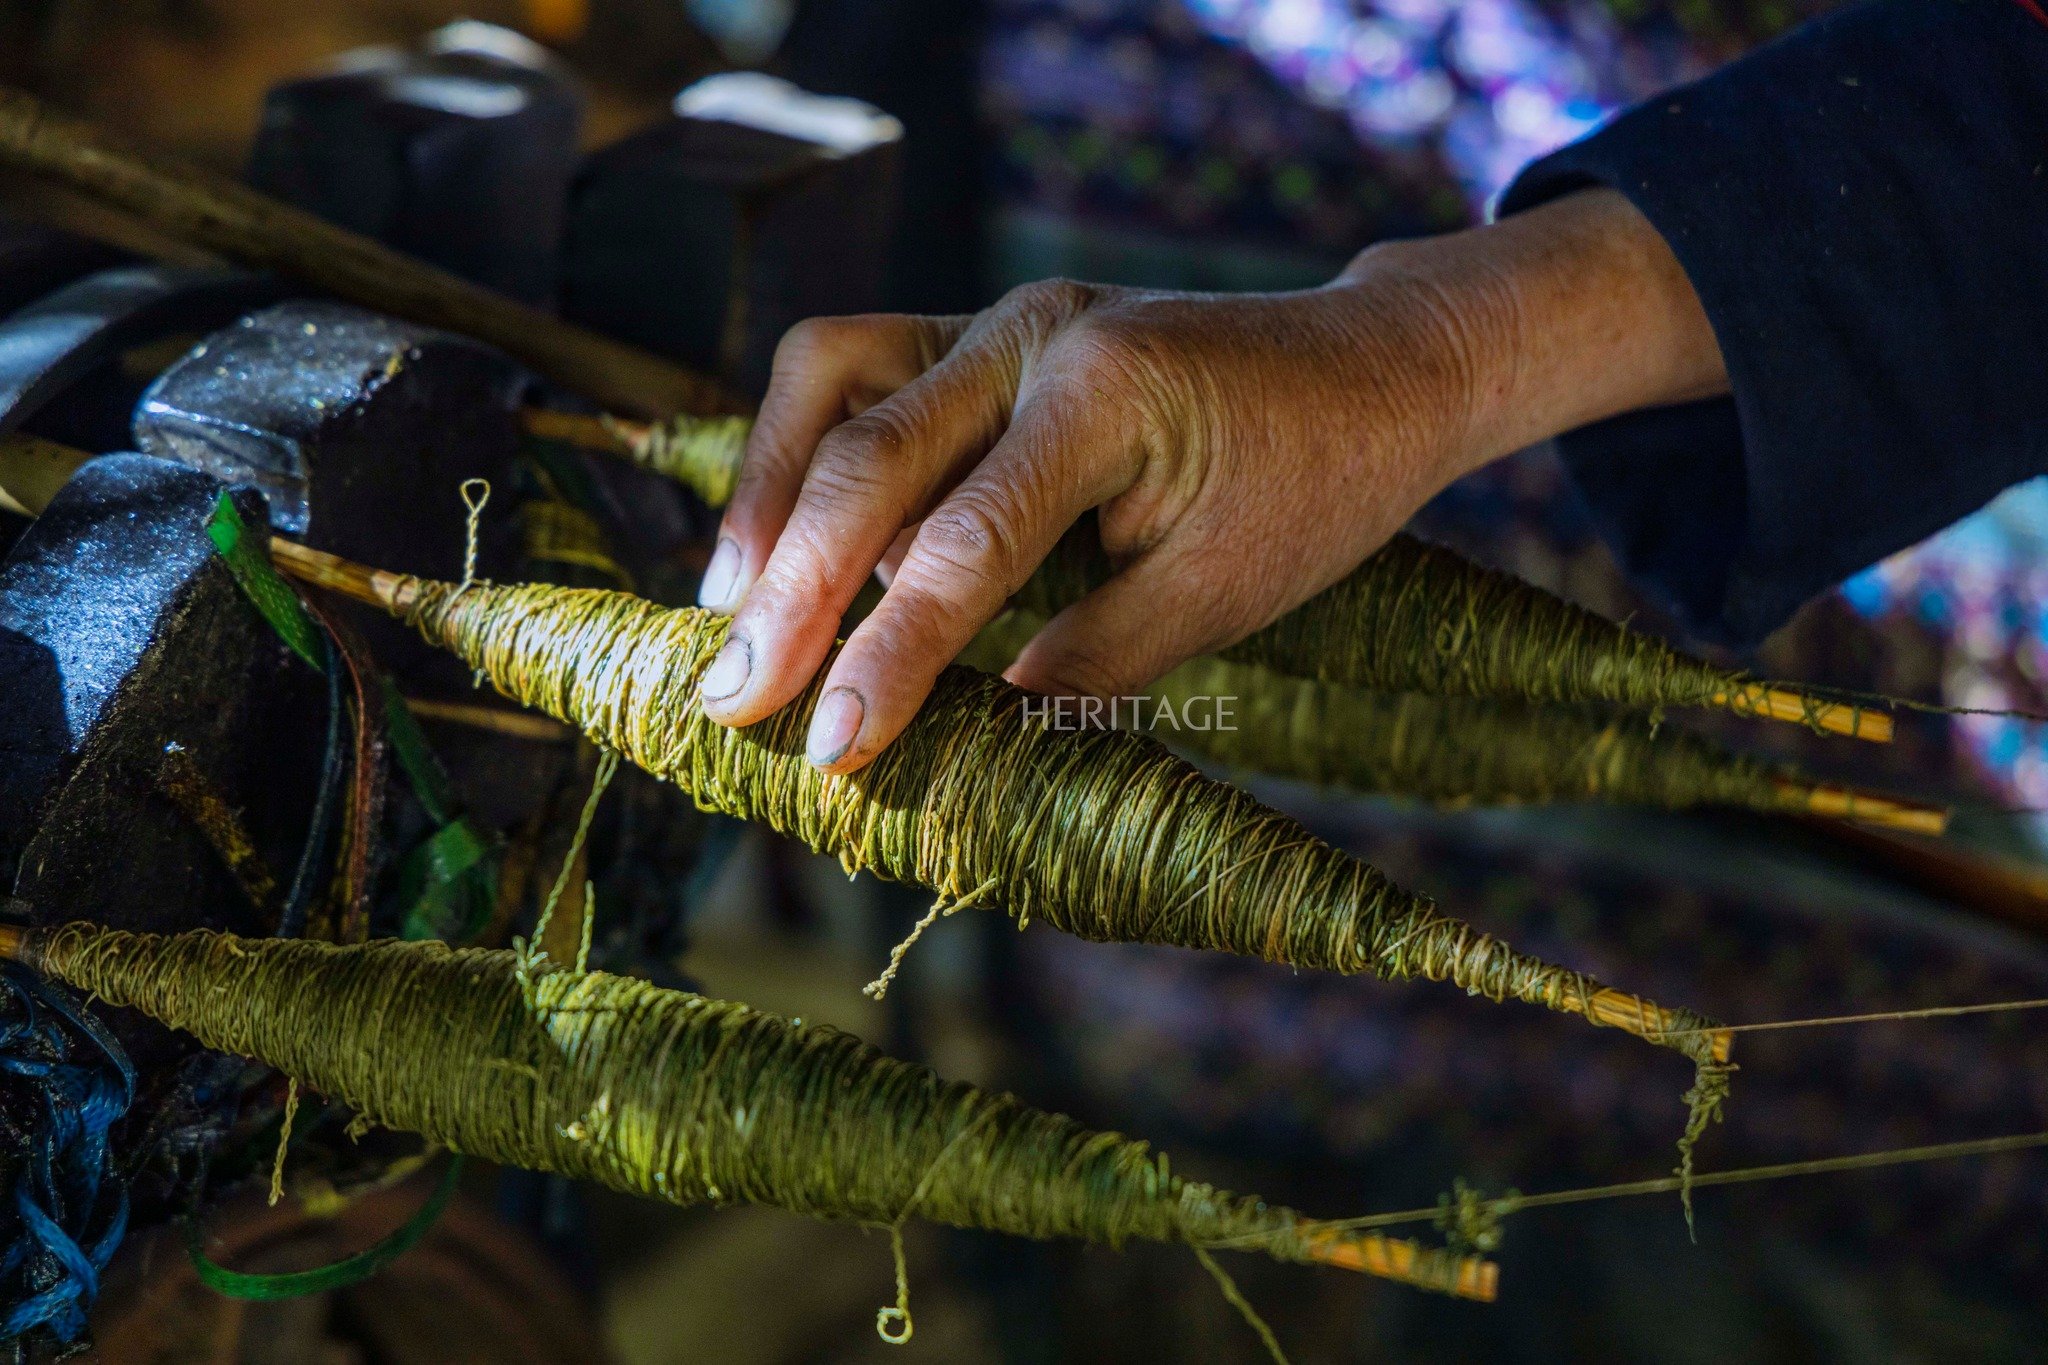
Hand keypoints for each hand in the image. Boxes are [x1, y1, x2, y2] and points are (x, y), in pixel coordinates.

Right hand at [693, 189, 1725, 772]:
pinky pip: (860, 368)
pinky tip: (781, 538)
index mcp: (1106, 396)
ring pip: (832, 376)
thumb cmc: (1318, 484)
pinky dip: (805, 452)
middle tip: (733, 699)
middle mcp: (1033, 334)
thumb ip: (1097, 652)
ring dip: (770, 497)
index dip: (888, 655)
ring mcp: (1003, 318)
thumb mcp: (1226, 592)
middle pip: (867, 453)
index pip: (963, 544)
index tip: (830, 748)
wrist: (1373, 367)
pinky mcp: (987, 333)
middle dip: (789, 587)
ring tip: (727, 610)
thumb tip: (975, 717)